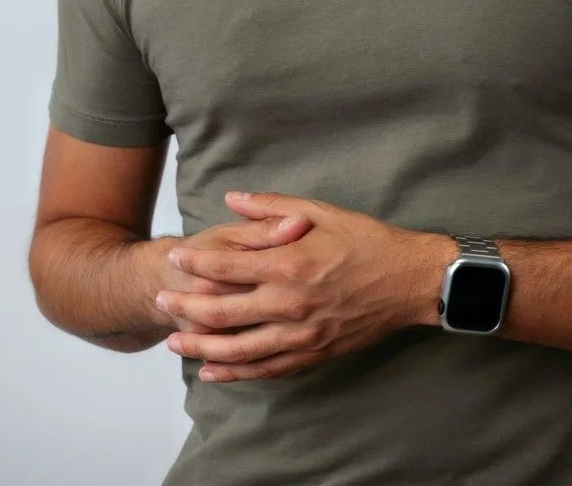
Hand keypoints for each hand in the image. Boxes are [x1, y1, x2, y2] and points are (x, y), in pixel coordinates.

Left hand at [160, 190, 446, 382]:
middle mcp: (290, 303)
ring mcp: (301, 333)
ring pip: (238, 348)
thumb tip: (233, 199)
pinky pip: (266, 368)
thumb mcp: (321, 212)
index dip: (195, 263)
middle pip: (223, 312)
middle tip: (162, 300)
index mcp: (290, 263)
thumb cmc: (367, 240)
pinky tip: (214, 371)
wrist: (409, 281)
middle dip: (187, 307)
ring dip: (202, 347)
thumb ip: (272, 208)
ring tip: (175, 343)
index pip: (227, 266)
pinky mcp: (313, 352)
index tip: (174, 257)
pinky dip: (236, 372)